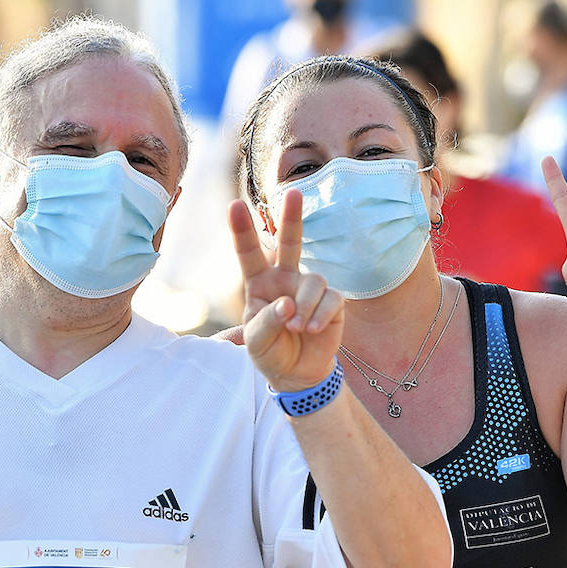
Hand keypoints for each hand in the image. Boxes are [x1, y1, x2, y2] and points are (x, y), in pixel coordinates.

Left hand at [229, 189, 343, 392]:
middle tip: (294, 193)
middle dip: (292, 218)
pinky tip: (312, 330)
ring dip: (304, 307)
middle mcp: (285, 279)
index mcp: (259, 284)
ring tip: (297, 328)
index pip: (248, 254)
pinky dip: (320, 315)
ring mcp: (309, 288)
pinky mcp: (332, 302)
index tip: (235, 206)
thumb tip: (287, 304)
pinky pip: (331, 299)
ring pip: (313, 281)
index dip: (242, 230)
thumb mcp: (256, 342)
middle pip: (290, 244)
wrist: (297, 374)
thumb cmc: (270, 352)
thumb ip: (266, 322)